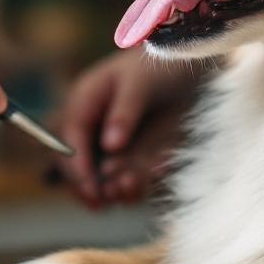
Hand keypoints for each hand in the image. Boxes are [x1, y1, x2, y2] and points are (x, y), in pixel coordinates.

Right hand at [52, 49, 203, 206]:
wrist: (193, 64)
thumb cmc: (160, 64)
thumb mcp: (140, 82)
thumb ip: (123, 113)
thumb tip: (109, 146)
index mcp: (85, 102)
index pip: (70, 139)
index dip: (76, 166)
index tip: (90, 187)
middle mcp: (95, 127)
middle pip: (79, 165)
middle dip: (88, 185)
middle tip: (104, 199)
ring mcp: (116, 144)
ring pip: (103, 178)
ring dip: (112, 188)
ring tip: (129, 187)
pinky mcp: (138, 156)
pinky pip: (132, 178)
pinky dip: (136, 184)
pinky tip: (150, 176)